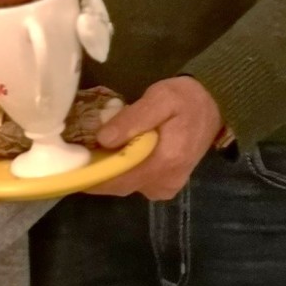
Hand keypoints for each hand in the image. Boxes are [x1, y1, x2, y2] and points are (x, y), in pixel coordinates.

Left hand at [88, 76, 223, 200]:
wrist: (215, 106)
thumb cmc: (185, 99)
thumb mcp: (160, 98)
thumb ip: (133, 119)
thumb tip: (102, 139)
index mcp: (165, 162)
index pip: (121, 178)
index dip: (94, 176)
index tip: (71, 169)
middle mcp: (165, 183)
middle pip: (121, 186)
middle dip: (98, 174)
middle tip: (76, 157)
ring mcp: (167, 187)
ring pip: (127, 186)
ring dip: (109, 172)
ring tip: (91, 153)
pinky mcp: (167, 186)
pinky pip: (137, 183)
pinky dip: (123, 172)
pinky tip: (114, 155)